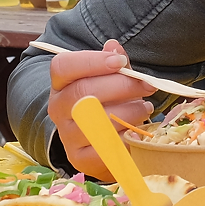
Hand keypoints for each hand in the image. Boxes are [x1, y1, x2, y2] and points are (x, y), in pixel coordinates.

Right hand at [46, 39, 152, 180]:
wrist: (102, 147)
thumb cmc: (108, 106)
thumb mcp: (110, 82)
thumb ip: (114, 65)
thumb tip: (114, 46)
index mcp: (60, 85)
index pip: (63, 66)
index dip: (92, 61)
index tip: (120, 61)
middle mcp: (58, 109)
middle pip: (84, 91)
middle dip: (122, 85)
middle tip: (147, 85)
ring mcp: (66, 135)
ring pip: (98, 119)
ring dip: (130, 111)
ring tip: (145, 108)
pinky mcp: (79, 158)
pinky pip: (107, 146)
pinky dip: (127, 137)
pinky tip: (137, 131)